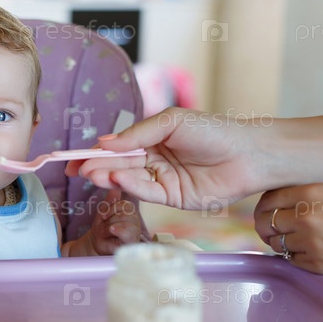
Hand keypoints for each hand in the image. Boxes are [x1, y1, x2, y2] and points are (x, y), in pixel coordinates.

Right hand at [65, 108, 261, 208]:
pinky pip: (147, 193)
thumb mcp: (171, 122)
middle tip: (77, 169)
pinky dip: (131, 186)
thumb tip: (104, 142)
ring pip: (130, 180)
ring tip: (92, 174)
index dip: (95, 152)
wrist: (250, 153)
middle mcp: (154, 160)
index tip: (72, 158)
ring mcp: (163, 180)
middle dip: (98, 166)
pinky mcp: (173, 199)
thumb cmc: (213, 130)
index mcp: (152, 140)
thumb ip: (137, 134)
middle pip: (119, 165)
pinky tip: (118, 179)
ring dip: (110, 177)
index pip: (117, 147)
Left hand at [88, 189, 142, 254]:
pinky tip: (112, 230)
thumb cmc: (102, 228)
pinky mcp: (133, 241)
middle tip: (104, 225)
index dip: (112, 208)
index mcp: (130, 211)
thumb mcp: (104, 210)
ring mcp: (136, 230)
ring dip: (111, 226)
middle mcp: (135, 219)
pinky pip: (128, 232)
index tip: (103, 215)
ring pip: (126, 221)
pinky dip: (118, 230)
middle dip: (110, 218)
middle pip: (126, 211)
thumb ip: (111, 199)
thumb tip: (117, 186)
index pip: (126, 204)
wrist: (96, 244)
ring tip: (107, 231)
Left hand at [254, 183, 322, 287]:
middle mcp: (307, 216)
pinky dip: (295, 259)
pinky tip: (308, 254)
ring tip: (296, 243)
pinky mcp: (316, 264)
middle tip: (272, 231)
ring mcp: (310, 241)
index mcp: (313, 193)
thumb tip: (283, 208)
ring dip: (281, 244)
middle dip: (266, 228)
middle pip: (265, 222)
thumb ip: (310, 200)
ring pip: (276, 243)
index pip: (270, 198)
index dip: (263, 208)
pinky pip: (291, 261)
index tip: (264, 213)